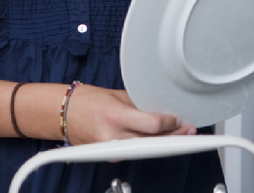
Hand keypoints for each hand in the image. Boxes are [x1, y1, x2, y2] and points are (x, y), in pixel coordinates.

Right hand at [65, 85, 195, 143]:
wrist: (64, 113)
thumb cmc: (88, 101)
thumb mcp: (118, 96)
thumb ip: (140, 105)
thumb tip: (162, 109)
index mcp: (116, 115)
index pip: (152, 124)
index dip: (170, 123)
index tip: (179, 119)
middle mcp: (114, 135)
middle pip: (152, 141)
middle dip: (174, 136)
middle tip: (188, 130)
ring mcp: (111, 149)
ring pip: (146, 150)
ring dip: (165, 143)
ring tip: (180, 135)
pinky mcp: (110, 157)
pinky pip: (134, 152)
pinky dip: (148, 146)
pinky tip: (160, 141)